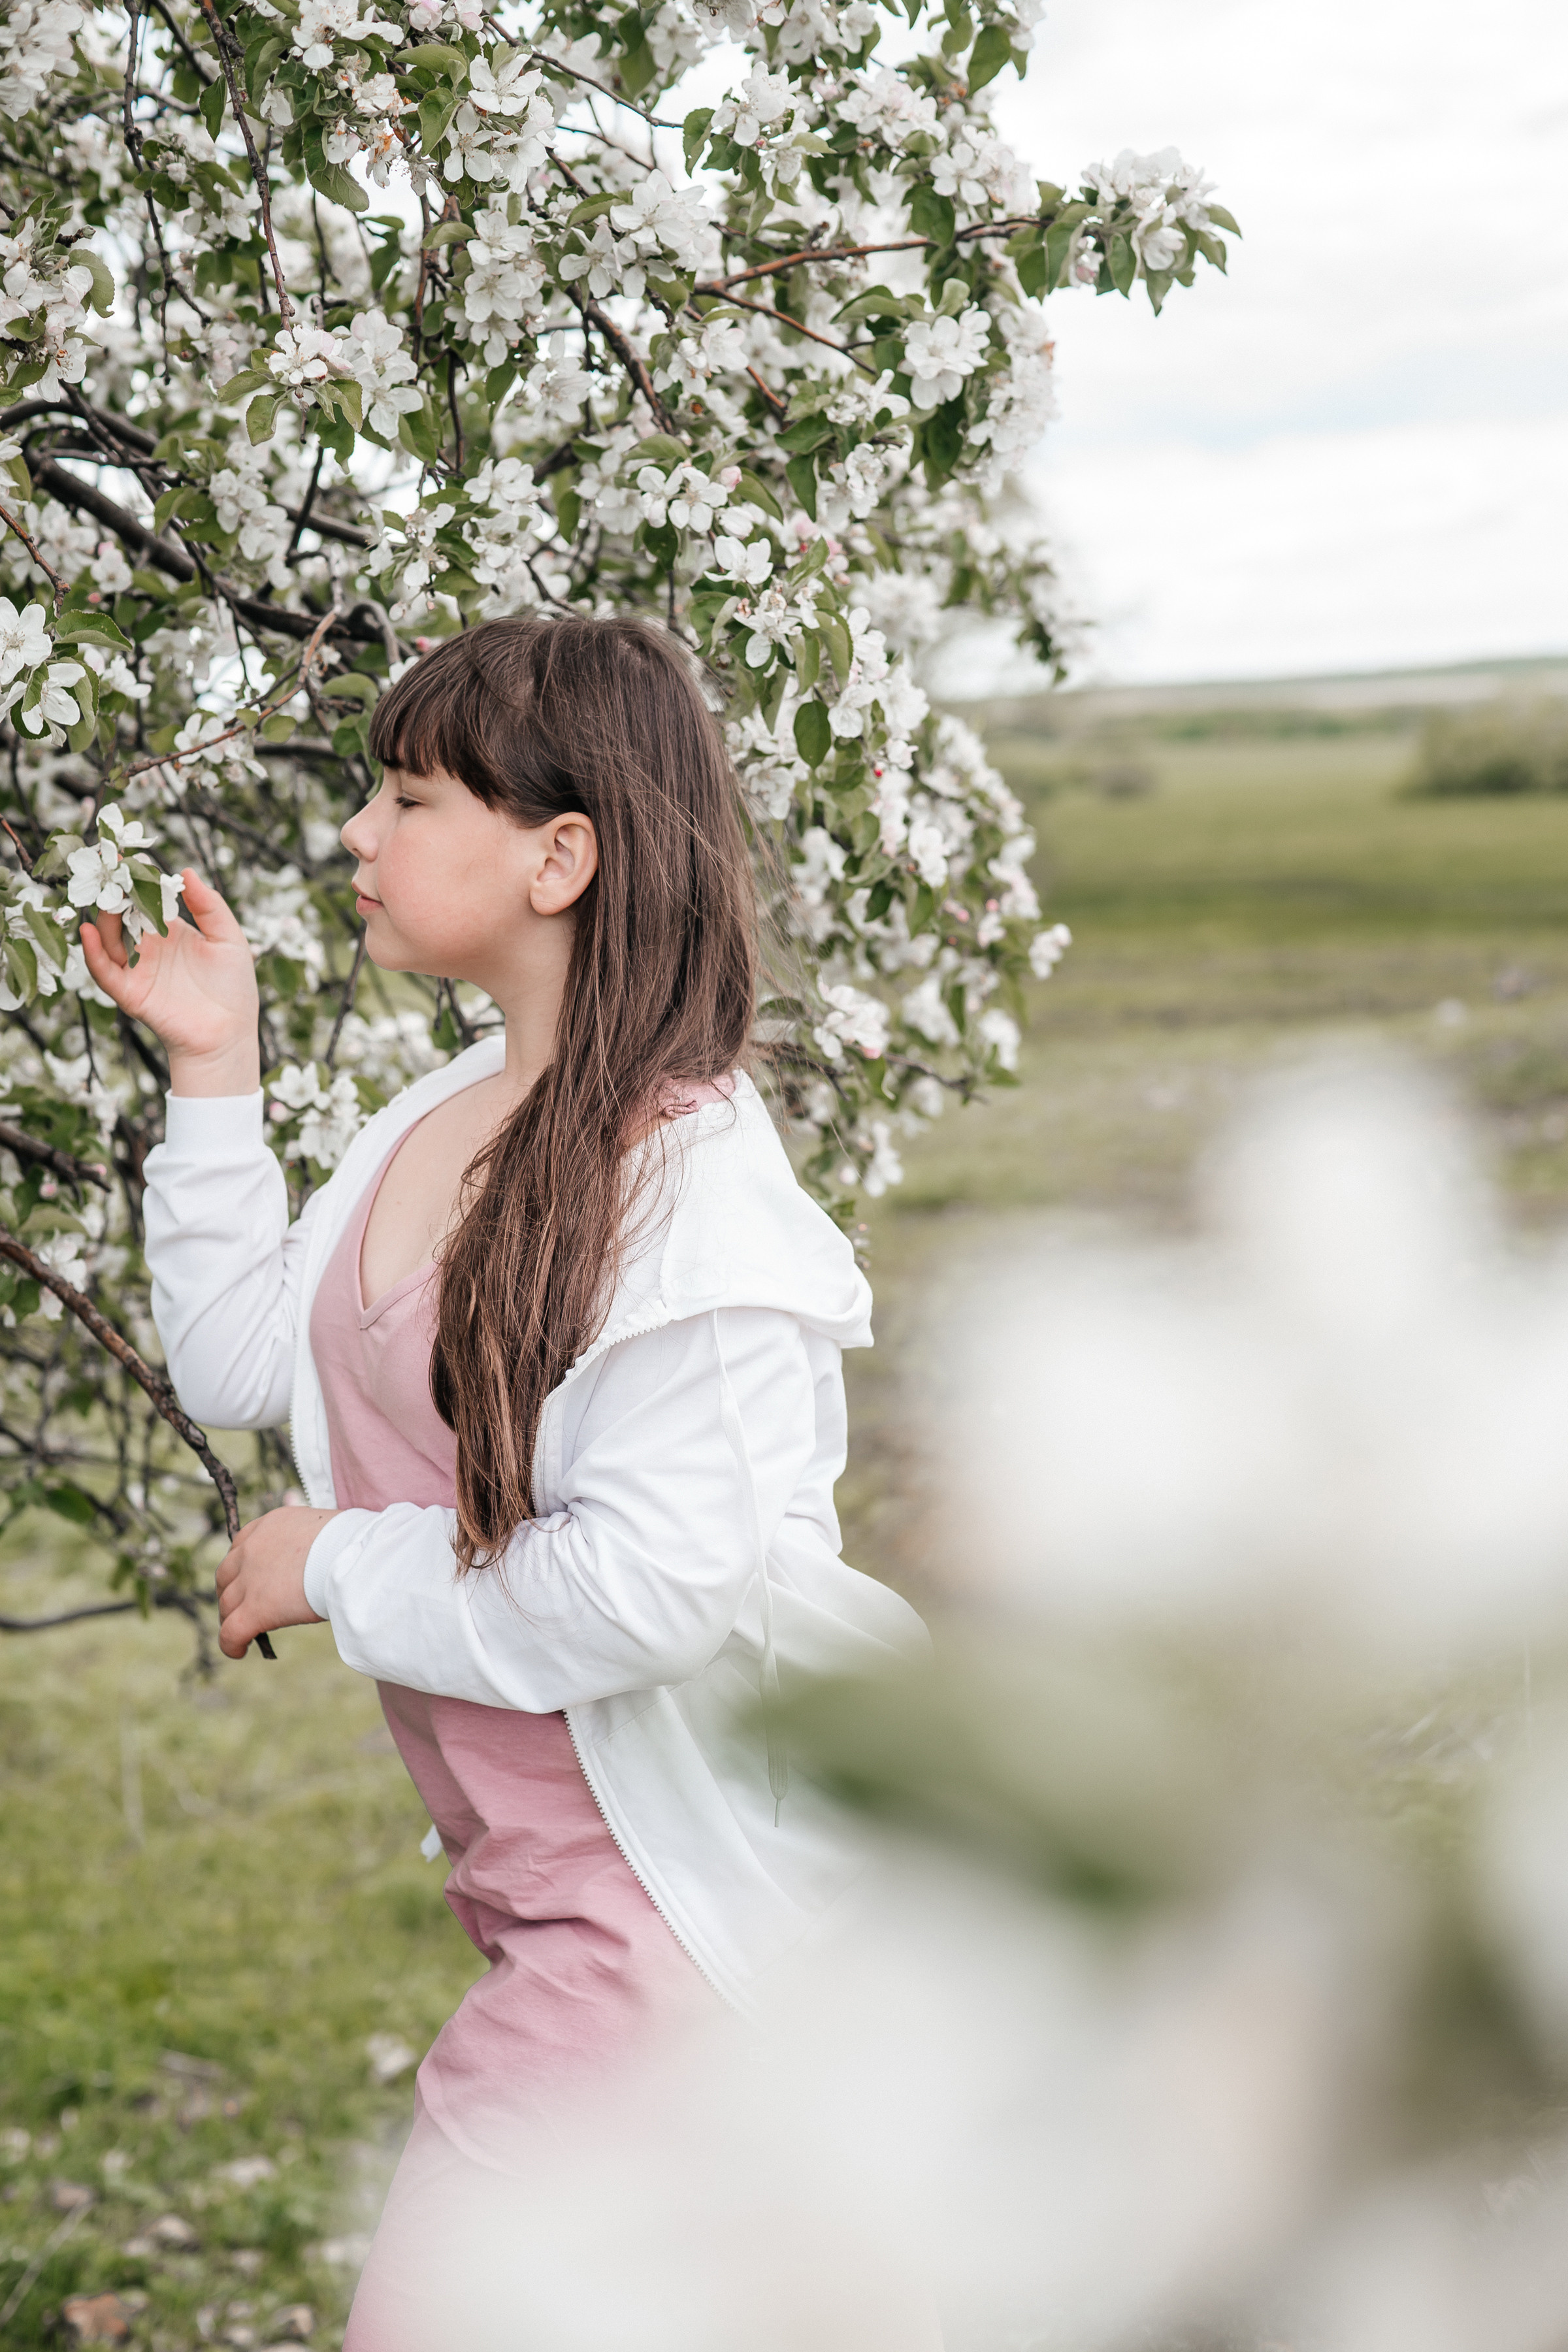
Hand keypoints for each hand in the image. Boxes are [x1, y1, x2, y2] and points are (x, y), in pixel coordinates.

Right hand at [80, 868, 261, 1096]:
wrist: (229, 1034)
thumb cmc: (233, 989)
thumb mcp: (229, 939)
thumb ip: (209, 906)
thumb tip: (185, 870)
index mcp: (170, 931)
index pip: (145, 898)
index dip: (135, 878)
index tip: (125, 854)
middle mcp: (148, 946)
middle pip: (122, 914)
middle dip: (112, 891)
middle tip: (104, 866)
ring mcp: (136, 969)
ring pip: (109, 937)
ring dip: (103, 916)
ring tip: (102, 894)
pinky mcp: (129, 993)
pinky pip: (105, 971)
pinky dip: (94, 953)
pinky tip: (90, 932)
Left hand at [216, 1506, 336, 1659]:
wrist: (351, 1555)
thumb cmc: (351, 1542)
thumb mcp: (318, 1528)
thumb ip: (304, 1541)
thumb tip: (316, 1556)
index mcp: (268, 1526)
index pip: (241, 1546)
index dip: (241, 1568)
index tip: (249, 1580)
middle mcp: (250, 1549)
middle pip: (226, 1576)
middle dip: (230, 1593)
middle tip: (240, 1607)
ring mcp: (249, 1580)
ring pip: (227, 1605)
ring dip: (231, 1619)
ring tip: (241, 1633)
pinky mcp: (255, 1609)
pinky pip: (231, 1632)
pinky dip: (230, 1644)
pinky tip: (239, 1651)